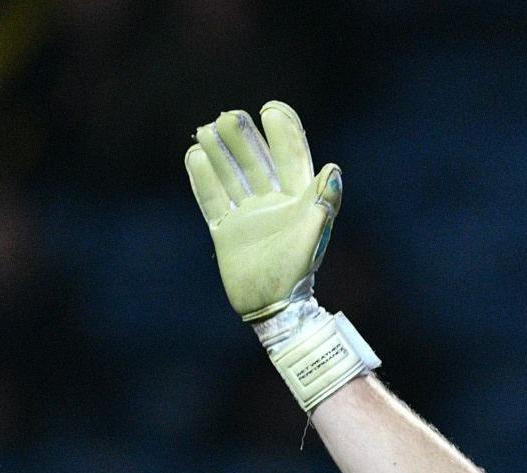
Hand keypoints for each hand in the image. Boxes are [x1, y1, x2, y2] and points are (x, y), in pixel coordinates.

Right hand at [185, 102, 342, 320]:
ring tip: (206, 128)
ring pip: (231, 175)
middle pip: (256, 161)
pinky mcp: (225, 231)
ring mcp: (247, 215)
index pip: (291, 157)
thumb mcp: (312, 235)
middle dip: (243, 136)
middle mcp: (272, 203)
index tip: (271, 108)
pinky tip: (194, 155)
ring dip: (220, 152)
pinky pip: (211, 199)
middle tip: (229, 116)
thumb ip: (321, 202)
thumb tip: (333, 169)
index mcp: (297, 200)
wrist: (272, 309)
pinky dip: (202, 178)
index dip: (283, 131)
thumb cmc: (297, 273)